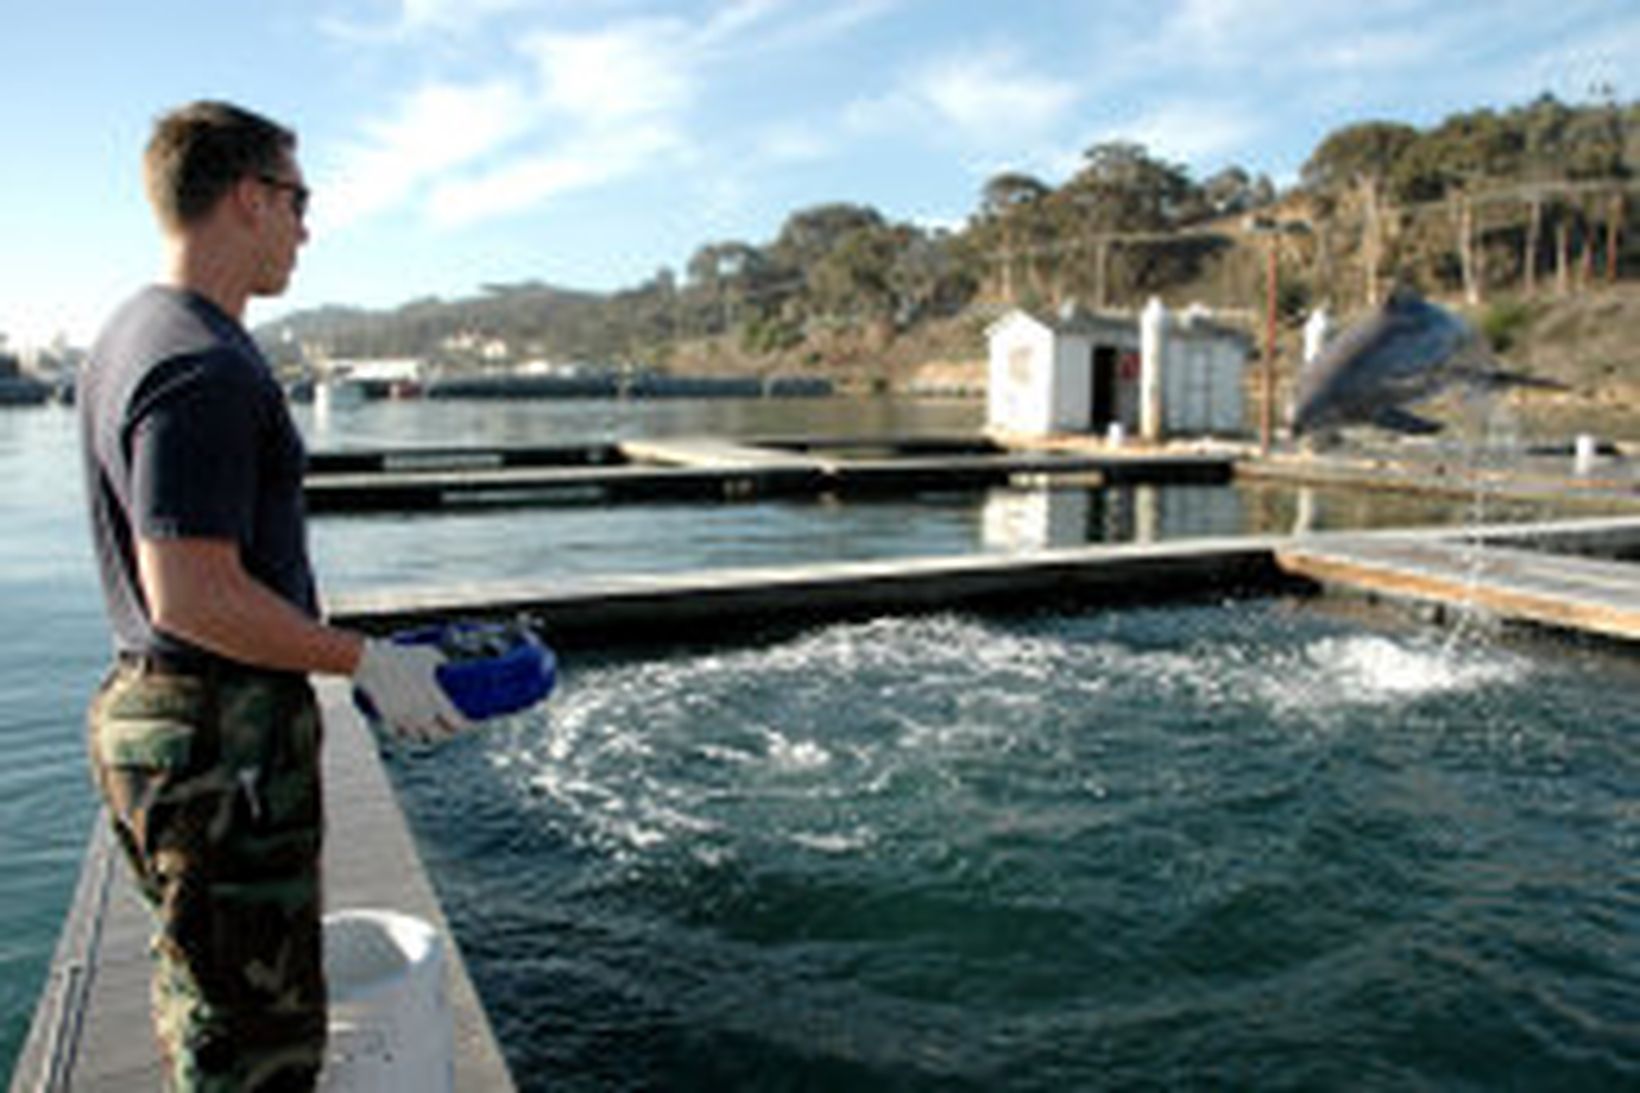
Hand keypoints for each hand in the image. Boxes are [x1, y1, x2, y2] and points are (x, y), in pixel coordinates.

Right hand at [353, 639, 472, 742]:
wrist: (371, 662)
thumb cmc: (402, 656)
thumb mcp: (429, 654)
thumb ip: (442, 663)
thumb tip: (450, 665)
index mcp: (434, 699)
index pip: (456, 723)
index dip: (468, 727)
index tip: (473, 725)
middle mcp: (420, 713)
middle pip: (440, 736)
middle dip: (448, 734)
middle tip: (452, 728)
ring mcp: (403, 718)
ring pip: (419, 737)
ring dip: (427, 734)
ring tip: (432, 729)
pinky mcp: (388, 718)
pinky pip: (400, 733)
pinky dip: (407, 733)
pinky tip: (411, 728)